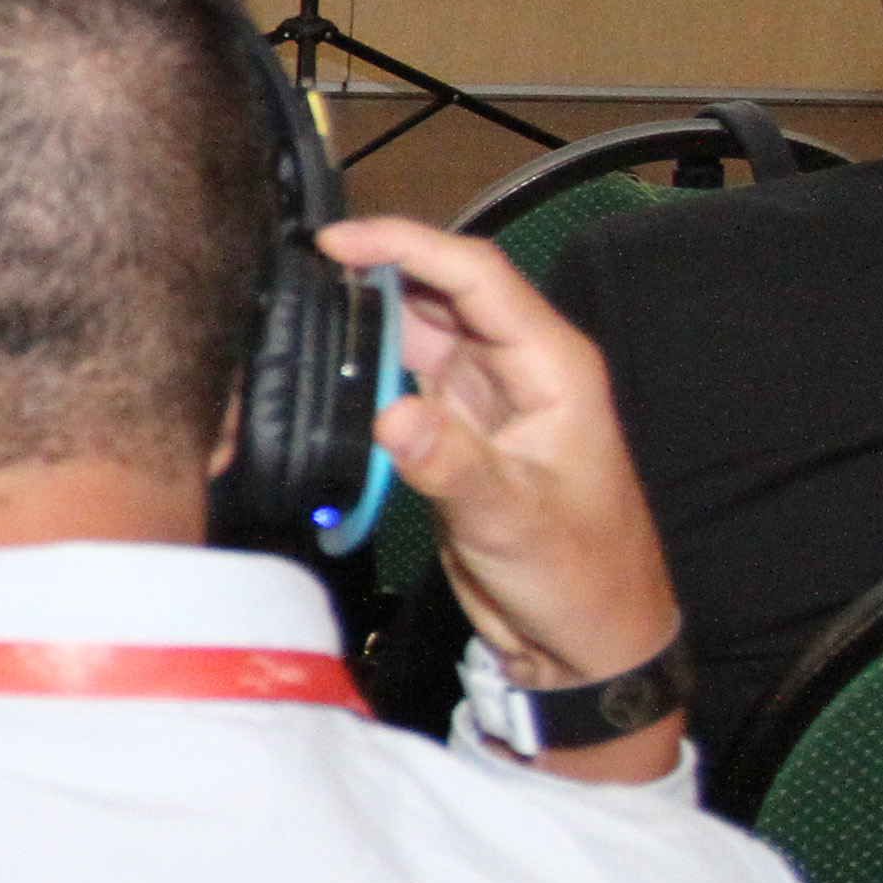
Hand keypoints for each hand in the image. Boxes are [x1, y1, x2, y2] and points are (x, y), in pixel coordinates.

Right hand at [321, 216, 681, 759]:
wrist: (587, 642)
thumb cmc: (580, 577)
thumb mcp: (514, 522)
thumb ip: (451, 465)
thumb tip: (390, 413)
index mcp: (552, 367)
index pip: (477, 277)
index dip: (408, 246)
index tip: (337, 241)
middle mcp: (517, 369)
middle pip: (440, 292)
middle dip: (374, 272)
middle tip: (295, 271)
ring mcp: (483, 398)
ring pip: (416, 331)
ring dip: (363, 320)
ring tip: (295, 308)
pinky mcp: (455, 432)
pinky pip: (402, 380)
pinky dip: (363, 370)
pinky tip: (320, 366)